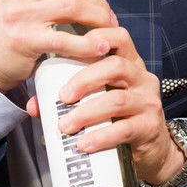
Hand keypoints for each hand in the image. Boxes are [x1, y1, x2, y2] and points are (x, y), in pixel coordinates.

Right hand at [0, 0, 117, 93]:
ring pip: (73, 6)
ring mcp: (18, 13)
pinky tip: (99, 48)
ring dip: (98, 18)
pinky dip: (88, 44)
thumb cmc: (18, 28)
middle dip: (99, 1)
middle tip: (110, 16)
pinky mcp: (23, 39)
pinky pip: (65, 38)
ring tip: (108, 29)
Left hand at [26, 24, 184, 185]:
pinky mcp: (150, 127)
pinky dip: (101, 137)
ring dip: (87, 112)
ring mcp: (149, 102)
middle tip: (62, 97)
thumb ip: (69, 98)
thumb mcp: (97, 101)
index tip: (73, 45)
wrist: (152, 151)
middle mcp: (142, 78)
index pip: (119, 37)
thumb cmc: (119, 118)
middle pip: (116, 66)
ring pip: (118, 99)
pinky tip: (84, 143)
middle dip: (85, 79)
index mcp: (130, 64)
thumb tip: (34, 105)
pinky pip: (125, 129)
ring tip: (66, 126)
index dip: (98, 36)